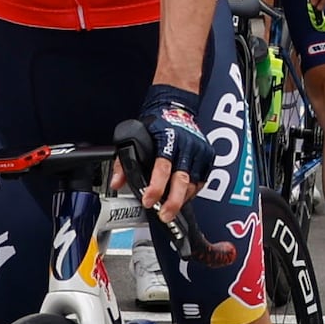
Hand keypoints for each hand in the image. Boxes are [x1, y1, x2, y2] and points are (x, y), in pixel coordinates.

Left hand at [132, 82, 209, 221]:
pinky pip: (201, 181)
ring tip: (169, 210)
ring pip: (193, 183)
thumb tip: (117, 183)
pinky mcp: (208, 156)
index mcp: (167, 138)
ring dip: (181, 199)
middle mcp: (186, 145)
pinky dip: (191, 192)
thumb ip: (124, 162)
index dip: (156, 187)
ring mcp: (199, 151)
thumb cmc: (156, 125)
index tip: (148, 201)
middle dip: (173, 201)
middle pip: (182, 179)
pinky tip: (181, 197)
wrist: (176, 108)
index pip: (162, 167)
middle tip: (163, 215)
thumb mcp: (135, 137)